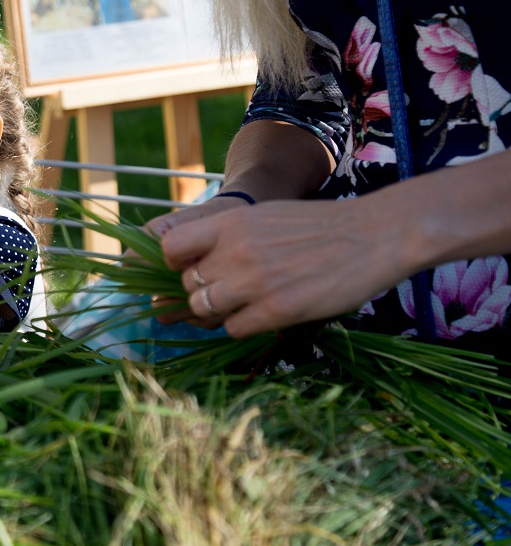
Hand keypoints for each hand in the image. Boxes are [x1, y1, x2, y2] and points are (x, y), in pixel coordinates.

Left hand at [159, 197, 402, 336]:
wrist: (374, 235)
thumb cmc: (318, 226)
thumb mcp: (264, 217)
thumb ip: (228, 236)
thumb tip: (195, 261)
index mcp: (231, 223)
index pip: (171, 248)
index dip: (174, 264)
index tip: (190, 269)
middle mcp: (236, 252)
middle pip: (188, 285)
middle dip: (201, 291)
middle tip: (226, 292)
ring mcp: (255, 283)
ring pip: (205, 309)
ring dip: (219, 311)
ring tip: (244, 304)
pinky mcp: (277, 310)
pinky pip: (234, 329)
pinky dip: (243, 326)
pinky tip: (264, 314)